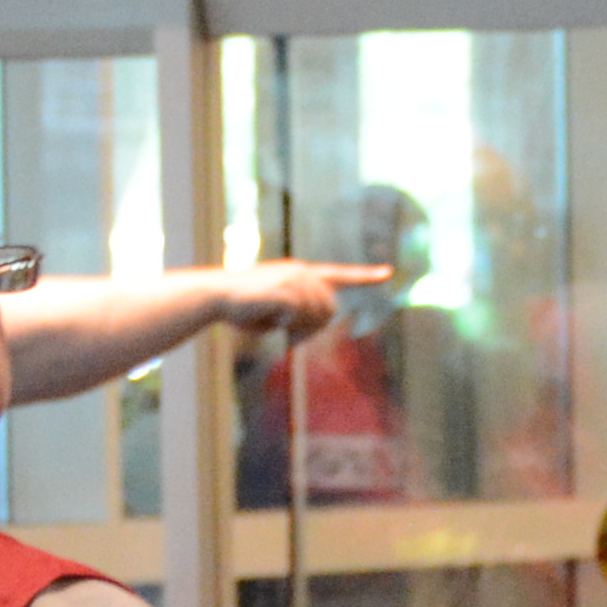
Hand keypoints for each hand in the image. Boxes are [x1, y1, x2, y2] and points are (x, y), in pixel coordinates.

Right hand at [208, 260, 390, 337]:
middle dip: (314, 327)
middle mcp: (302, 272)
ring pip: (316, 315)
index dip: (365, 275)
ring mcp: (294, 279)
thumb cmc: (243, 307)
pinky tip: (271, 320)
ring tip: (274, 323)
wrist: (218, 296)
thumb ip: (299, 315)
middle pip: (330, 309)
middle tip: (289, 334)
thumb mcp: (277, 312)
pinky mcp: (285, 290)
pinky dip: (287, 326)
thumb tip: (315, 325)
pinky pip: (299, 317)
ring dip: (298, 329)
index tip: (388, 273)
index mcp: (302, 272)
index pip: (340, 274)